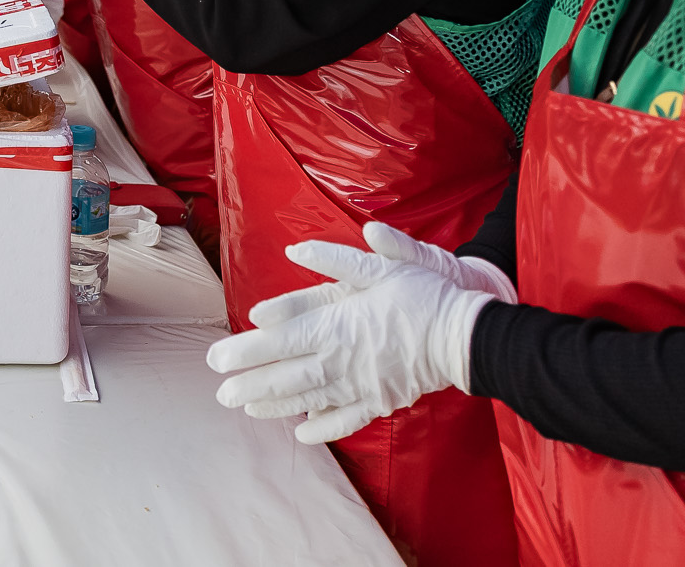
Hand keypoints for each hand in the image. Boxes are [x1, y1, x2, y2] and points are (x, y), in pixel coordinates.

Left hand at [205, 224, 499, 442]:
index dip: (245, 351)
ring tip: (247, 408)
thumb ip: (334, 261)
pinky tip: (303, 434)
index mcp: (337, 325)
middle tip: (220, 392)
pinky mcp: (381, 400)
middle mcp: (342, 360)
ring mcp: (361, 386)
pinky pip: (346, 419)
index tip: (216, 359)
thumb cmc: (424, 294)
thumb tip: (293, 251)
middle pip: (287, 375)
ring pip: (310, 399)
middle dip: (250, 383)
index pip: (279, 341)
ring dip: (276, 405)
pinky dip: (323, 429)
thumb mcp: (380, 265)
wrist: (468, 334)